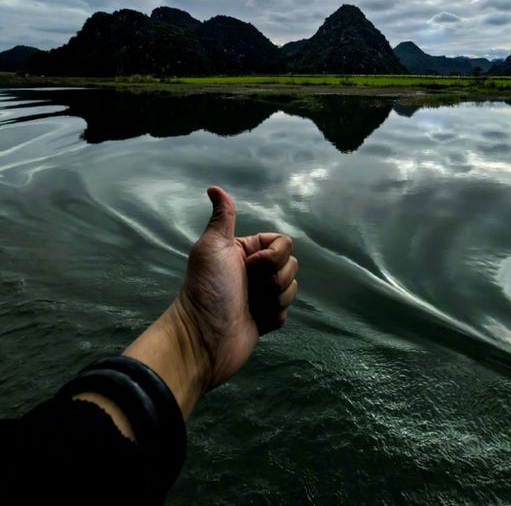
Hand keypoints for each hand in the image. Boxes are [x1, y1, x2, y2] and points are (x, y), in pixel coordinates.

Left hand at [172, 186, 297, 393]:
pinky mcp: (265, 319)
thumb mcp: (212, 247)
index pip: (282, 242)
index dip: (273, 254)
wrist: (204, 339)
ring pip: (291, 288)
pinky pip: (286, 311)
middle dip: (275, 277)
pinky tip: (256, 321)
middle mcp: (255, 271)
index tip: (252, 264)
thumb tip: (213, 187)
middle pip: (290, 264)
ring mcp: (261, 296)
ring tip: (251, 306)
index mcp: (245, 251)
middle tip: (251, 287)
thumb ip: (223, 218)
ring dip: (274, 298)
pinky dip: (273, 316)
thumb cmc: (208, 289)